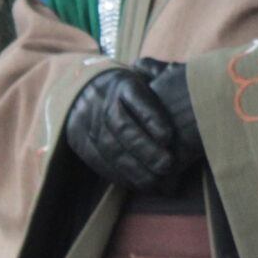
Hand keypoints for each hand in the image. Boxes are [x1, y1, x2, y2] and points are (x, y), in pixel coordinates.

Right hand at [62, 60, 201, 190]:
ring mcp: (88, 121)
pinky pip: (99, 160)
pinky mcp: (80, 141)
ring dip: (134, 168)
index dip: (151, 117)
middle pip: (121, 125)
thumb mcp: (143, 76)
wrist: (86, 90)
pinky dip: (119, 175)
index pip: (135, 97)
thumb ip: (159, 76)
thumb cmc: (131, 90)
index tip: (169, 137)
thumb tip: (177, 73)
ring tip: (156, 181)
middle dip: (145, 148)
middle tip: (167, 164)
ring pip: (110, 146)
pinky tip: (138, 183)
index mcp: (122, 83)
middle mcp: (102, 100)